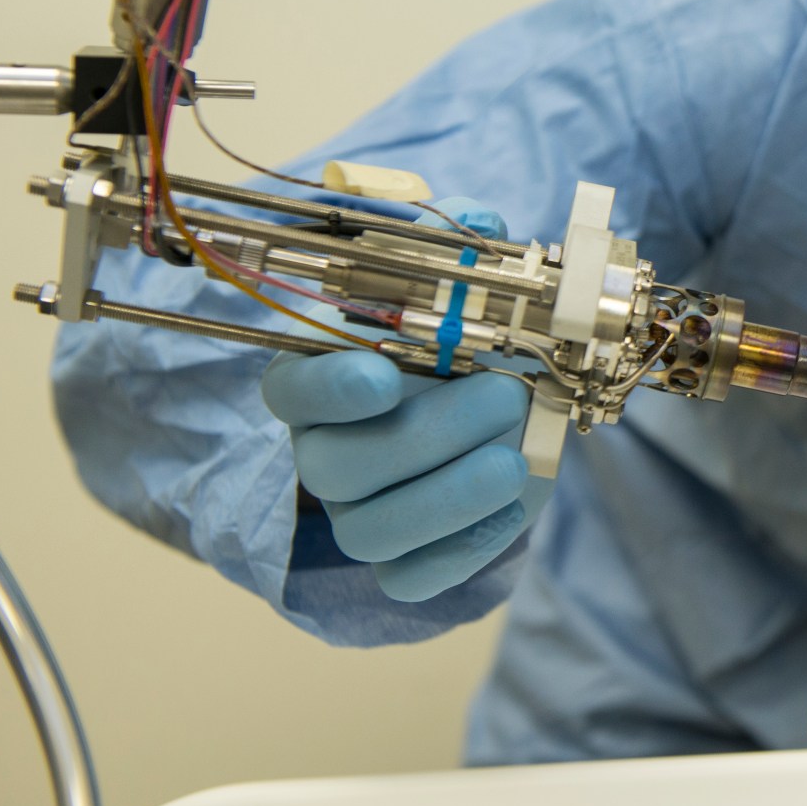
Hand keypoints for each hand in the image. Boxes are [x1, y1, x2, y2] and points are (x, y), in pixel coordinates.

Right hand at [262, 198, 533, 601]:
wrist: (503, 413)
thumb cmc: (469, 347)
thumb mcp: (468, 292)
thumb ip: (466, 256)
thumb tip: (484, 226)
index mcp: (323, 379)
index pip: (291, 390)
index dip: (328, 388)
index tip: (383, 375)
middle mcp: (326, 451)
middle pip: (339, 466)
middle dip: (428, 436)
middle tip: (506, 397)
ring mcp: (358, 512)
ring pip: (372, 531)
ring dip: (450, 498)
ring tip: (516, 458)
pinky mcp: (402, 559)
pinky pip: (412, 579)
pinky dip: (462, 551)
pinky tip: (513, 505)